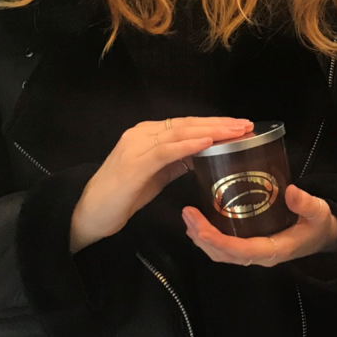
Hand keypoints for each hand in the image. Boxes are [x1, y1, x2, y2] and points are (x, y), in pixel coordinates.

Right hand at [70, 117, 252, 252]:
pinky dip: (189, 145)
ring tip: (236, 131)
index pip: (187, 124)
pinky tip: (209, 143)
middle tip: (247, 125)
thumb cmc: (122, 196)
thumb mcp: (156, 175)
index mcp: (148, 134)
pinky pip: (166, 151)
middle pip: (188, 124)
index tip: (240, 125)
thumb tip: (203, 154)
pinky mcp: (134, 164)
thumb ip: (176, 162)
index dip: (215, 123)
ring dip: (212, 131)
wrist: (89, 214)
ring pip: (181, 132)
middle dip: (220, 123)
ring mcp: (137, 147)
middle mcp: (142, 134)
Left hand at [182, 183, 336, 265]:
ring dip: (202, 238)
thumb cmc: (319, 224)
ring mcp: (254, 253)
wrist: (324, 235)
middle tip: (188, 215)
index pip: (241, 251)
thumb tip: (291, 191)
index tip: (201, 228)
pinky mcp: (251, 246)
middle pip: (224, 254)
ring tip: (189, 218)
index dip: (219, 242)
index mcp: (275, 250)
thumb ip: (307, 203)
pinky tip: (201, 223)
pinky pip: (226, 248)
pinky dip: (209, 238)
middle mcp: (261, 256)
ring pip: (222, 254)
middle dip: (202, 238)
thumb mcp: (319, 212)